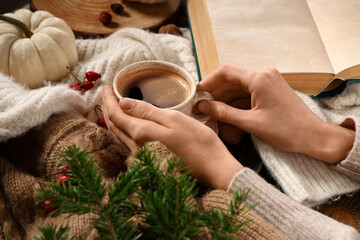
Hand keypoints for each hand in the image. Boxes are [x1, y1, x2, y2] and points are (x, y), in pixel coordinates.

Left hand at [101, 85, 242, 188]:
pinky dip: (122, 129)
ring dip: (113, 118)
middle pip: (114, 125)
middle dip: (108, 107)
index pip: (116, 114)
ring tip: (112, 105)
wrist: (212, 168)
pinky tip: (126, 124)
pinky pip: (128, 142)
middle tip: (106, 93)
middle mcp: (136, 146)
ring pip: (119, 134)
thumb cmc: (198, 141)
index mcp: (140, 133)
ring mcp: (142, 155)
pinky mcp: (149, 159)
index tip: (106, 86)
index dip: (109, 99)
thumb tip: (123, 103)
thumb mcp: (174, 119)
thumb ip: (147, 111)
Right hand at [197, 65, 354, 163]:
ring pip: (239, 85)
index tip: (196, 93)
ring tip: (211, 110)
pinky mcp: (271, 89)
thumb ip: (224, 113)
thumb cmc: (286, 130)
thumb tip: (202, 106)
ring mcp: (268, 81)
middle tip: (201, 105)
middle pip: (231, 78)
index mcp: (259, 78)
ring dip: (225, 97)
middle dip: (215, 91)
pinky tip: (227, 111)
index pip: (225, 72)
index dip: (208, 81)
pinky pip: (248, 91)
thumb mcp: (250, 123)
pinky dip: (236, 100)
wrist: (313, 136)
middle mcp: (264, 74)